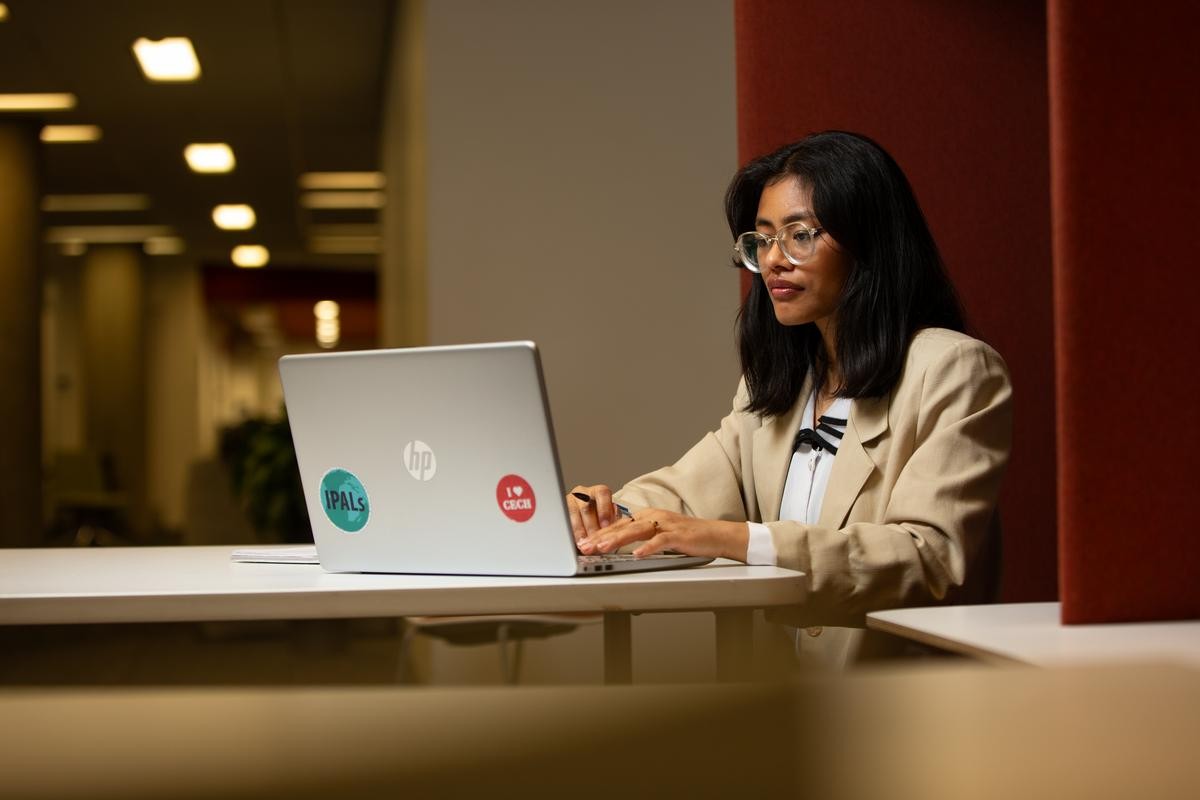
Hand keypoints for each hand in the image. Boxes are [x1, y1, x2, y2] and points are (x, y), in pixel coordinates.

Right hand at [566, 484, 620, 541]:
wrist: (589, 521)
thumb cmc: (601, 519)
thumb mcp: (611, 517)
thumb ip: (613, 520)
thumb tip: (613, 528)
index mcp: (599, 491)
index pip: (602, 494)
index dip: (604, 510)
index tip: (606, 525)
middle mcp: (584, 493)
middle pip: (587, 507)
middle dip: (591, 526)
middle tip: (595, 540)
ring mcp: (571, 500)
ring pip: (574, 513)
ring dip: (579, 530)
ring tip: (584, 543)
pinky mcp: (562, 509)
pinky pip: (565, 519)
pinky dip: (570, 531)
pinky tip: (574, 540)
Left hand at [577, 509, 748, 561]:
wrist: (715, 535)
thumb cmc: (687, 537)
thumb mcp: (659, 535)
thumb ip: (641, 538)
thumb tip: (619, 546)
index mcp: (647, 517)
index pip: (618, 525)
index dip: (599, 534)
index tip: (583, 543)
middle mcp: (654, 517)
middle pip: (622, 527)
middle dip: (601, 537)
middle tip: (584, 546)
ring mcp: (666, 525)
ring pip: (636, 531)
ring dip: (617, 540)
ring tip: (602, 548)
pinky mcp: (679, 535)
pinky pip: (661, 541)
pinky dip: (648, 548)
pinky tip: (637, 555)